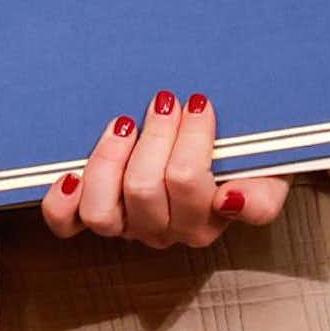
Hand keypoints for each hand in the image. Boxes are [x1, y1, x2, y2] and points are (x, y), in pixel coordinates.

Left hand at [39, 94, 291, 249]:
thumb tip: (232, 201)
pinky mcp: (95, 213)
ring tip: (126, 123)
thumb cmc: (241, 158)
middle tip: (167, 100)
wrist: (221, 154)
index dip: (190, 138)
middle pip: (144, 189)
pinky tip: (70, 173)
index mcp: (205, 221)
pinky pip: (67, 223)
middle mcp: (163, 230)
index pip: (189, 184)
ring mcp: (127, 225)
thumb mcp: (267, 174)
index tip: (198, 102)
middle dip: (154, 133)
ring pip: (103, 210)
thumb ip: (262, 197)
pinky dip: (62, 201)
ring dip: (109, 158)